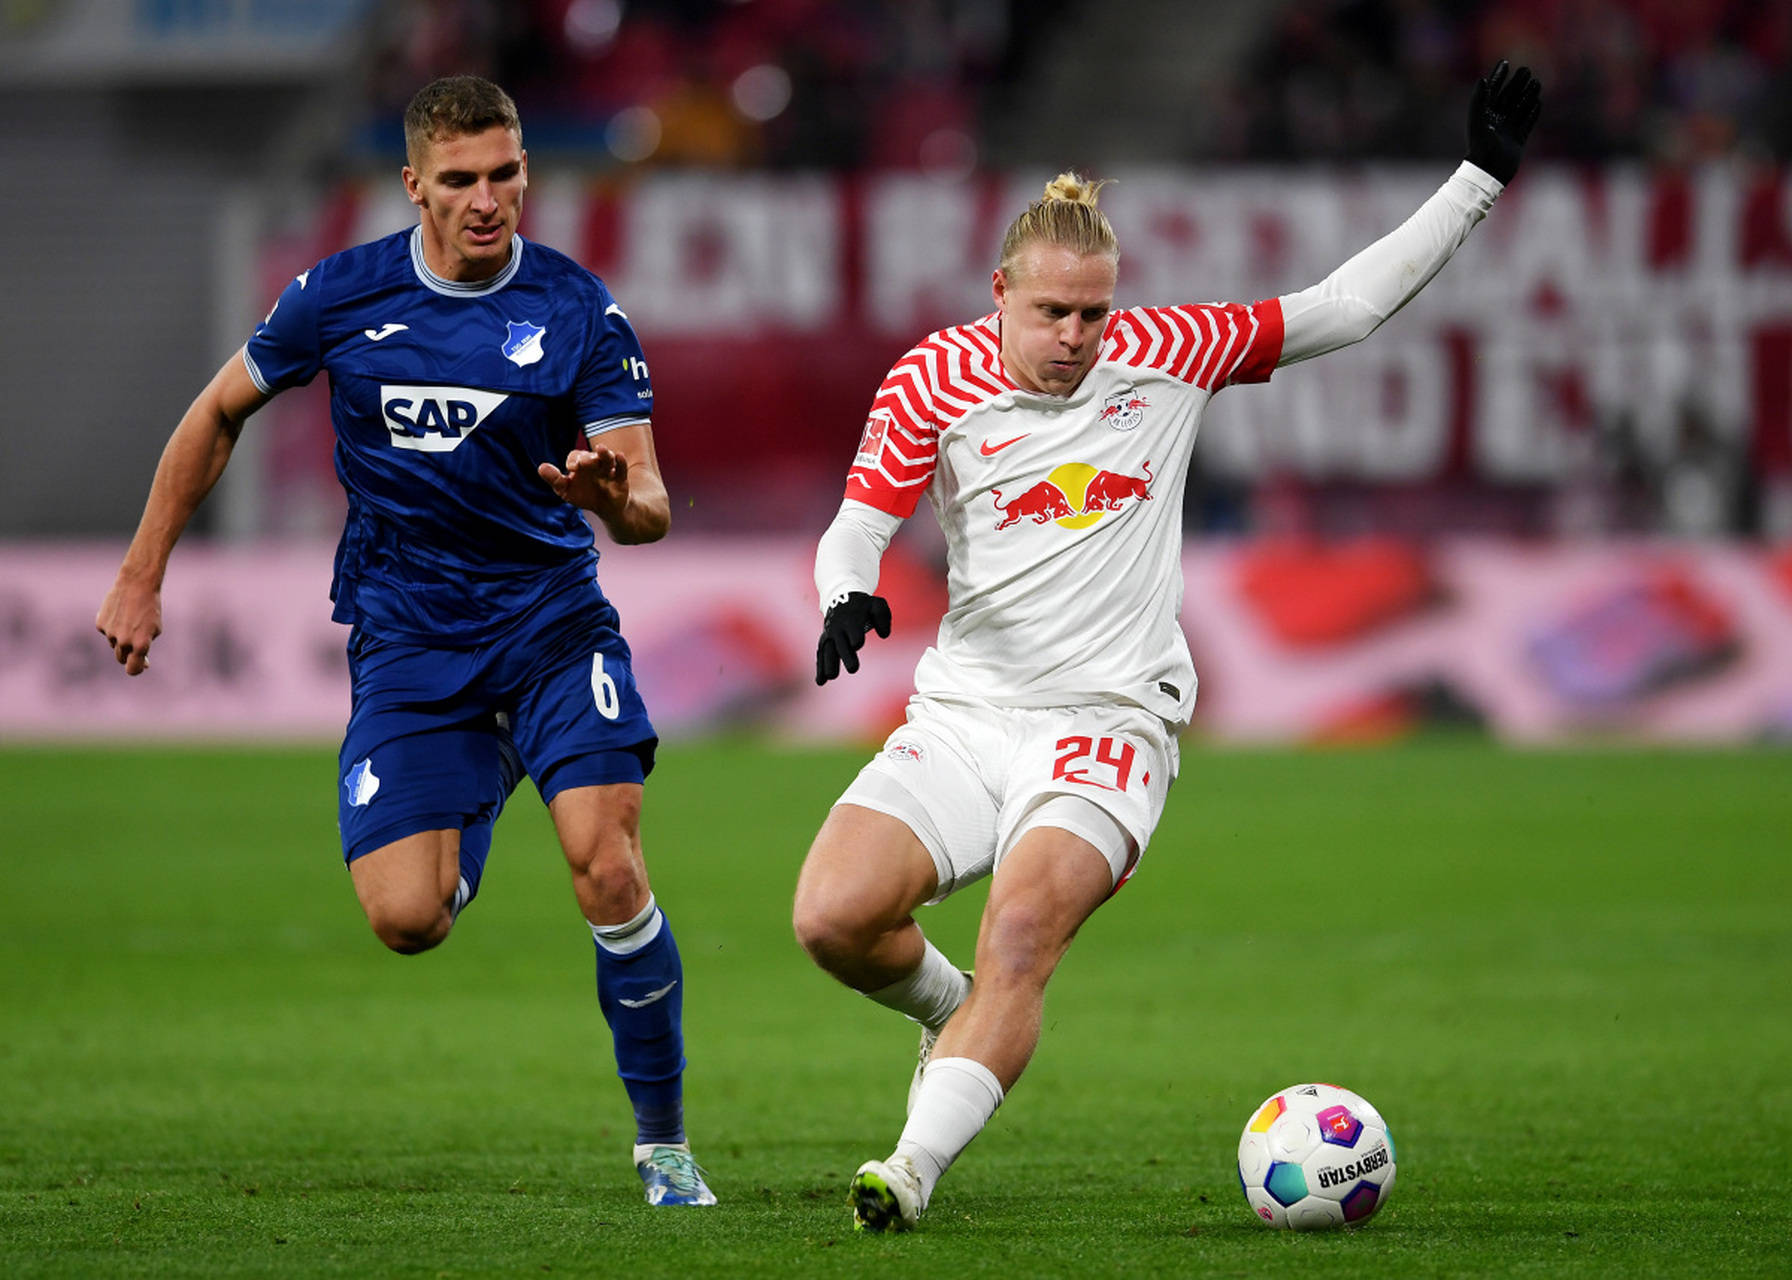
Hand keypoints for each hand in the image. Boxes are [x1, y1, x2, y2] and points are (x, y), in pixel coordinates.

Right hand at [95, 576, 162, 675]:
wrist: (136, 585)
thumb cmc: (150, 609)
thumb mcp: (155, 629)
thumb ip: (146, 647)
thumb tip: (143, 664)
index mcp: (140, 645)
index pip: (133, 669)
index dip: (136, 669)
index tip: (139, 666)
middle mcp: (124, 642)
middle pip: (122, 659)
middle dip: (128, 655)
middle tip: (135, 640)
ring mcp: (110, 633)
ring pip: (114, 644)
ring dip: (121, 637)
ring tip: (130, 620)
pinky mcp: (100, 624)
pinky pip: (107, 631)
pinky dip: (112, 626)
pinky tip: (120, 613)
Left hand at [539, 446, 628, 520]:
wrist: (606, 508)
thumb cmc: (584, 496)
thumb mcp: (566, 490)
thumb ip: (555, 479)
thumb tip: (541, 467)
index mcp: (580, 464)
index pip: (575, 457)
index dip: (573, 460)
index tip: (572, 468)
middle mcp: (594, 464)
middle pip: (591, 456)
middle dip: (587, 458)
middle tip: (584, 462)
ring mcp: (608, 470)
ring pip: (607, 459)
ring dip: (604, 454)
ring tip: (601, 449)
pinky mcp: (620, 479)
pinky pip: (621, 468)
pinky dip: (620, 462)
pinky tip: (619, 456)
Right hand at [815, 592, 891, 684]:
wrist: (841, 597)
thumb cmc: (863, 605)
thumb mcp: (877, 605)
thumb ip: (883, 617)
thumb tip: (884, 635)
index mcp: (851, 620)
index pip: (853, 632)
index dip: (855, 638)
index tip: (857, 644)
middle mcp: (838, 629)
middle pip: (841, 644)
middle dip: (846, 656)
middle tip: (853, 669)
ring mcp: (829, 635)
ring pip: (827, 651)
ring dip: (828, 664)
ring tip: (830, 678)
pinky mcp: (824, 640)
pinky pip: (820, 655)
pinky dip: (819, 668)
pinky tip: (820, 682)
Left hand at [1466, 58, 1541, 184]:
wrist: (1489, 171)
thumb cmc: (1480, 146)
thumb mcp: (1478, 120)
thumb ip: (1479, 99)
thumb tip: (1482, 78)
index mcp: (1484, 116)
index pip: (1492, 92)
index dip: (1498, 77)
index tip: (1505, 63)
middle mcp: (1495, 122)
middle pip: (1508, 98)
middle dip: (1516, 83)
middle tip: (1526, 69)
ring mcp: (1507, 131)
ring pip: (1519, 108)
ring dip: (1527, 95)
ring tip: (1536, 82)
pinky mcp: (1517, 141)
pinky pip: (1526, 123)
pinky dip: (1532, 112)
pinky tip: (1538, 102)